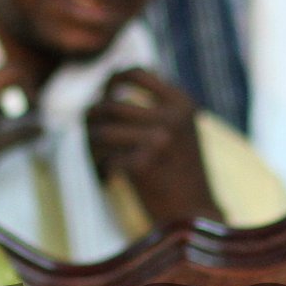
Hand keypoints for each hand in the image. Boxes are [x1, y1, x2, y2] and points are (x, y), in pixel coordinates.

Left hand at [85, 69, 214, 227]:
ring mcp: (160, 140)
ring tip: (97, 155)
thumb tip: (105, 86)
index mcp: (181, 102)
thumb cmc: (180, 171)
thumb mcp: (179, 128)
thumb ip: (153, 105)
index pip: (136, 73)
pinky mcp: (145, 165)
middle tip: (91, 134)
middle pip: (111, 105)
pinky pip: (106, 159)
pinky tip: (107, 177)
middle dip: (93, 119)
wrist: (194, 212)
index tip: (104, 94)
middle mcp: (172, 117)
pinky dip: (101, 169)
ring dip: (92, 145)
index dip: (112, 80)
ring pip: (102, 131)